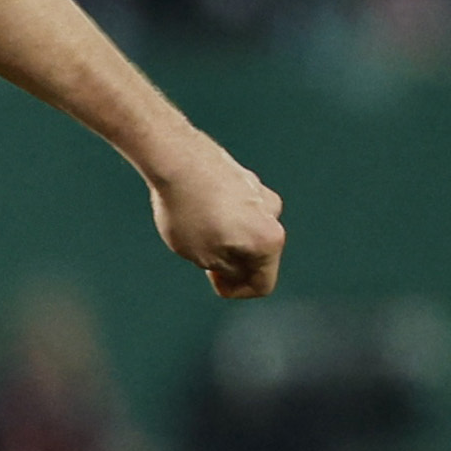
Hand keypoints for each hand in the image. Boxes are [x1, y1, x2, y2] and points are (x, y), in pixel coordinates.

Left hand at [149, 140, 286, 298]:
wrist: (177, 160)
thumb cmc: (188, 212)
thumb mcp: (202, 257)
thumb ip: (227, 268)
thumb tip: (237, 265)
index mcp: (270, 242)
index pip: (262, 284)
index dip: (235, 290)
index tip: (210, 276)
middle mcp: (273, 216)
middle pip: (257, 257)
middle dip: (231, 263)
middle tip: (199, 256)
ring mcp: (261, 194)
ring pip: (246, 231)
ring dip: (225, 239)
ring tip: (192, 229)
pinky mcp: (245, 178)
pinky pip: (236, 210)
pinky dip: (219, 217)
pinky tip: (193, 208)